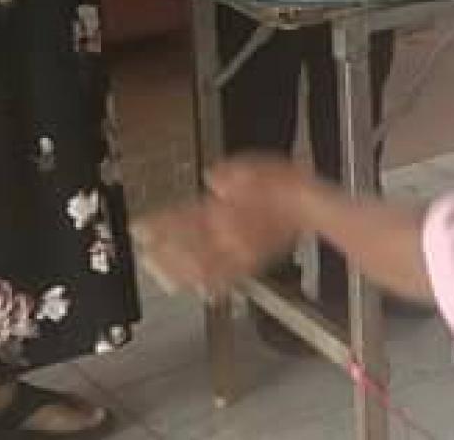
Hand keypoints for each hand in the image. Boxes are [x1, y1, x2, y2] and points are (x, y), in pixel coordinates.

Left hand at [134, 153, 315, 296]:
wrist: (313, 207)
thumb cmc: (288, 186)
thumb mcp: (259, 164)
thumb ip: (232, 172)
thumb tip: (213, 177)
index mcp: (228, 209)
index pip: (185, 218)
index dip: (160, 224)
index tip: (140, 228)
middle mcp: (231, 234)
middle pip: (188, 247)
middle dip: (162, 252)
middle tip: (143, 255)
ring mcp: (240, 252)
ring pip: (203, 267)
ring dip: (178, 272)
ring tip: (159, 274)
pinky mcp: (252, 262)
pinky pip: (228, 279)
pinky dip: (211, 285)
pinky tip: (200, 289)